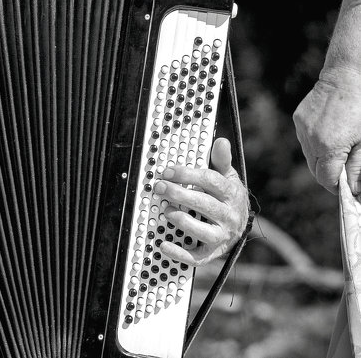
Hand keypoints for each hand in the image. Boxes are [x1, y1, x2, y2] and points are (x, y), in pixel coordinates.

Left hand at [153, 137, 248, 265]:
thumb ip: (221, 160)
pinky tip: (163, 245)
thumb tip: (221, 141)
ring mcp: (222, 235)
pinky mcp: (213, 252)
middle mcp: (229, 216)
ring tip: (167, 211)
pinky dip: (180, 254)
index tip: (167, 171)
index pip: (210, 181)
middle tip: (159, 187)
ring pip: (204, 232)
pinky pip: (198, 257)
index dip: (187, 174)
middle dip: (179, 194)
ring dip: (184, 222)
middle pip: (205, 204)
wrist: (240, 224)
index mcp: (231, 194)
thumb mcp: (227, 176)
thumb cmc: (226, 196)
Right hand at [294, 64, 360, 193]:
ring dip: (322, 159)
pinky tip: (329, 134)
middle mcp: (310, 140)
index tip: (348, 188)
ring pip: (309, 156)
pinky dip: (316, 144)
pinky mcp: (298, 119)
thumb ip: (358, 167)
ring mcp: (302, 129)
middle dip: (329, 175)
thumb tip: (354, 189)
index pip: (325, 179)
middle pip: (315, 170)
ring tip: (339, 149)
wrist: (346, 79)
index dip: (337, 188)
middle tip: (345, 171)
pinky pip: (305, 140)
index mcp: (328, 147)